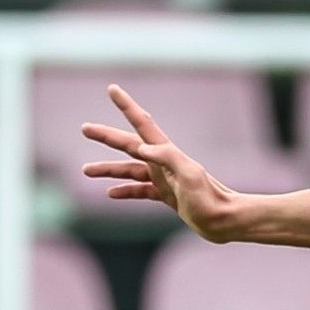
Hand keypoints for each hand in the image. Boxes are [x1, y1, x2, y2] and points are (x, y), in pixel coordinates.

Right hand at [81, 84, 239, 240]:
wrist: (224, 220)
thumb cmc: (209, 198)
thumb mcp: (190, 175)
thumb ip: (167, 158)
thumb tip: (141, 148)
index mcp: (167, 153)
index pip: (143, 124)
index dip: (127, 106)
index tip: (112, 89)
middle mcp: (164, 163)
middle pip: (129, 145)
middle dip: (107, 136)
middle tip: (84, 128)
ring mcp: (165, 179)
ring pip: (130, 170)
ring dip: (109, 169)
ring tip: (85, 170)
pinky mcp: (168, 196)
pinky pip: (141, 190)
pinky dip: (125, 190)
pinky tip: (110, 193)